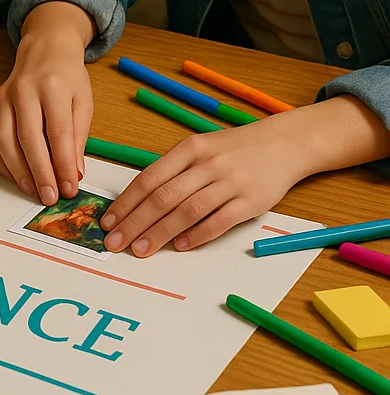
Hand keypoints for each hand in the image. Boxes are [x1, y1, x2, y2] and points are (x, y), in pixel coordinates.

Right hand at [0, 1, 95, 204]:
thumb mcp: (83, 102)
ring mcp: (3, 97)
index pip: (58, 132)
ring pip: (4, 139)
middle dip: (40, 172)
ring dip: (17, 170)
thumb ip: (79, 137)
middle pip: (28, 137)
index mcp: (53, 87)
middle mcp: (23, 90)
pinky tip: (13, 175)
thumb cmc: (67, 78)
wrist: (44, 50)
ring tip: (31, 190)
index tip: (70, 187)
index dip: (64, 163)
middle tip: (50, 196)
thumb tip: (74, 172)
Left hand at [100, 115, 310, 256]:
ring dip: (160, 233)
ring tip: (140, 250)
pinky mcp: (251, 201)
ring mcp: (229, 182)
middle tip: (116, 242)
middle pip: (163, 197)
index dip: (127, 201)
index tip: (109, 221)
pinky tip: (181, 246)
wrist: (284, 144)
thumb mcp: (200, 148)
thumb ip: (173, 170)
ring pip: (187, 211)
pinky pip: (220, 221)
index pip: (149, 178)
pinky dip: (198, 235)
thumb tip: (138, 200)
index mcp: (189, 149)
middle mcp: (206, 164)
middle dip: (135, 222)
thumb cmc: (234, 149)